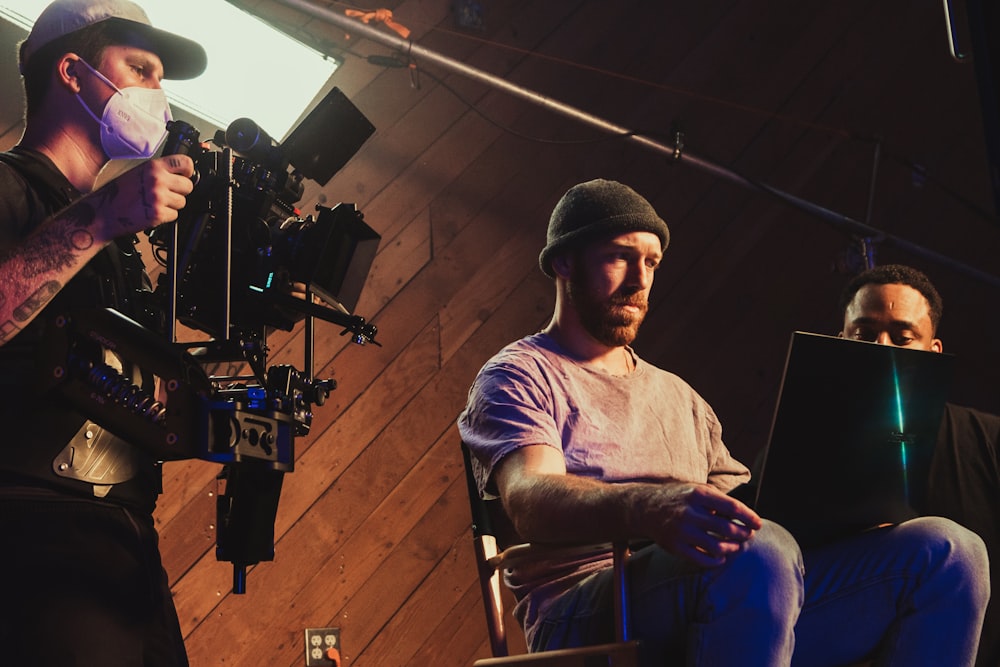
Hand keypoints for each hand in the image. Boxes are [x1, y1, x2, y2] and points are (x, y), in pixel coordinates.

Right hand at [91, 154, 194, 239]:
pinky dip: (167, 216)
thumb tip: (181, 173)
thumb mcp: (138, 172)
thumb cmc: (119, 193)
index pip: (185, 163)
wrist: (105, 212)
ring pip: (182, 202)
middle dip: (180, 191)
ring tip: (156, 203)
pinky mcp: (158, 213)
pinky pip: (175, 215)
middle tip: (167, 193)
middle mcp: (157, 180)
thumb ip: (159, 171)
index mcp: (153, 167)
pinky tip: (153, 212)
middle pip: (188, 185)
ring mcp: (158, 197)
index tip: (186, 175)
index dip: (188, 170)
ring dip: (173, 205)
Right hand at [641, 482, 761, 566]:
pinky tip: (720, 556)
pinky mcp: (675, 546)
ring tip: (736, 546)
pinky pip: (701, 559)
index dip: (749, 517)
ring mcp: (681, 531)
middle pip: (727, 528)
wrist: (646, 508)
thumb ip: (719, 500)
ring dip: (732, 549)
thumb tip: (745, 516)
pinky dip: (716, 561)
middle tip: (747, 535)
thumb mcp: (698, 490)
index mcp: (698, 494)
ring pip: (717, 546)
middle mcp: (689, 512)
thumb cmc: (679, 498)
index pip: (732, 507)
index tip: (757, 524)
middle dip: (743, 534)